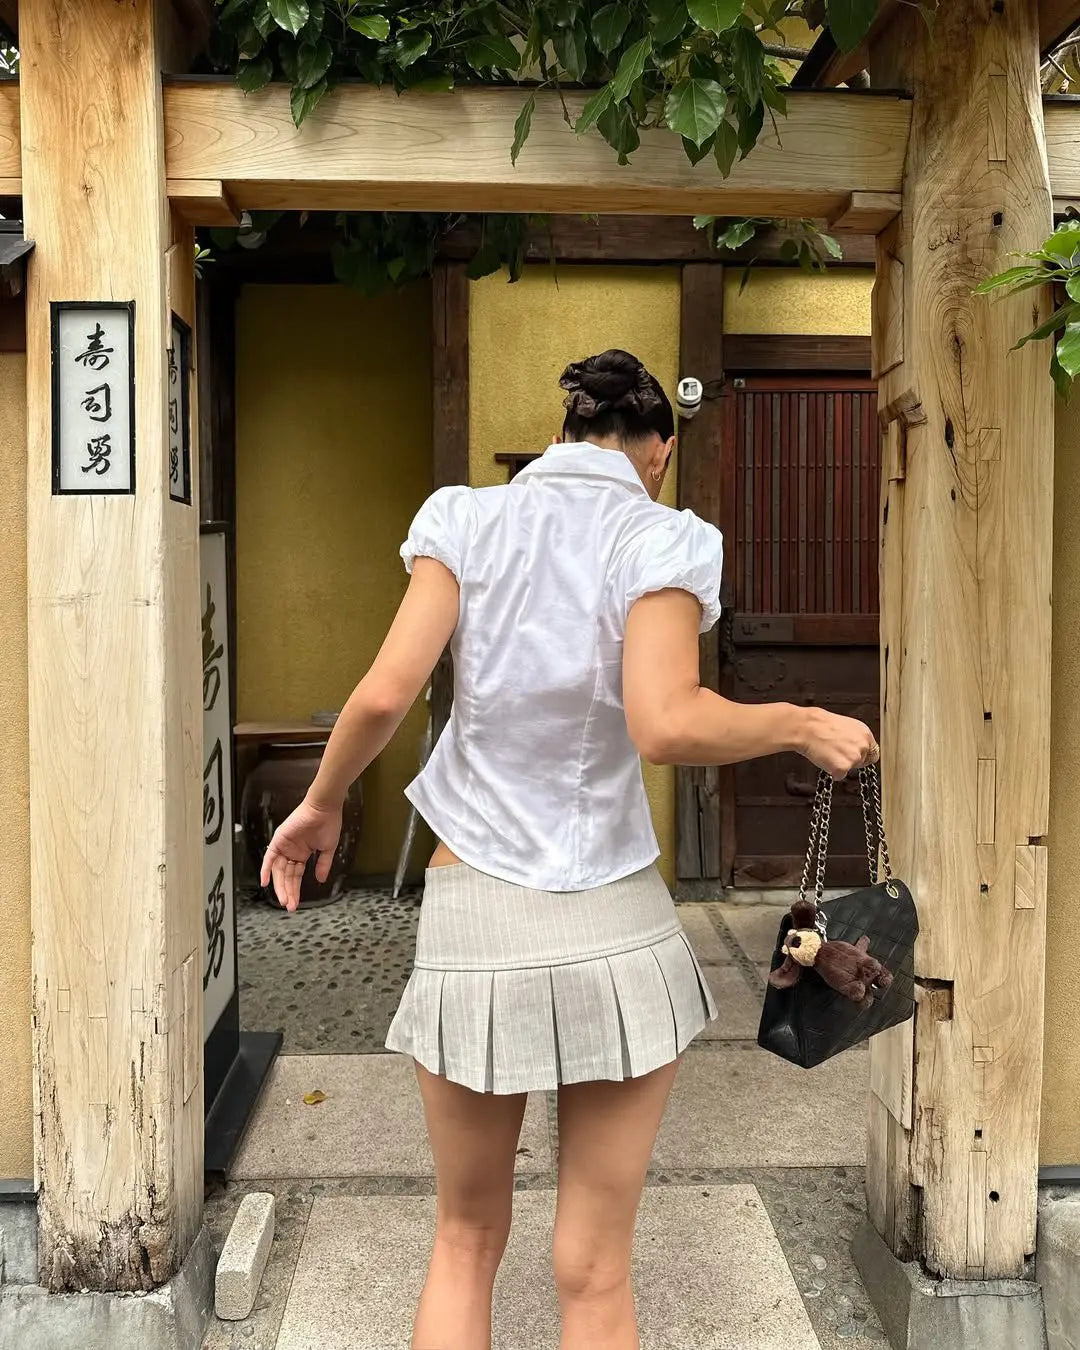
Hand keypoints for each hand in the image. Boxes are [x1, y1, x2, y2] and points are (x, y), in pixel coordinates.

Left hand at [260, 798, 342, 912]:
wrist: (324, 809)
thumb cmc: (328, 824)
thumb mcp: (328, 849)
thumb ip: (323, 865)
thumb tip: (320, 879)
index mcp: (302, 853)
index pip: (296, 876)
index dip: (295, 890)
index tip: (296, 903)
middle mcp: (291, 851)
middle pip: (286, 876)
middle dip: (287, 891)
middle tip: (289, 905)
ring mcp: (284, 846)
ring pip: (278, 870)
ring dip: (279, 886)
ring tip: (283, 899)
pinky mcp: (279, 840)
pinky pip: (269, 857)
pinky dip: (265, 869)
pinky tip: (265, 882)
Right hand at [799, 707, 878, 780]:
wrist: (807, 727)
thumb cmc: (820, 725)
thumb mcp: (846, 726)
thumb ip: (856, 738)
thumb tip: (857, 747)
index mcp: (865, 734)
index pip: (872, 753)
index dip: (861, 756)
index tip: (854, 756)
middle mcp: (863, 746)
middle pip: (861, 762)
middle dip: (849, 760)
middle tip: (835, 751)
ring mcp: (854, 758)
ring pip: (850, 769)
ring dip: (840, 765)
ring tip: (828, 752)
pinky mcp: (843, 768)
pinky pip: (839, 776)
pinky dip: (831, 771)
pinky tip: (825, 759)